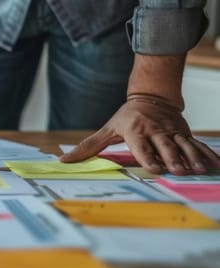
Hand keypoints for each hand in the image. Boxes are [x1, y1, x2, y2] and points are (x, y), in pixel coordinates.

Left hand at [60, 100, 219, 174]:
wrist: (152, 96)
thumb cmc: (127, 117)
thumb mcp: (107, 129)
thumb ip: (87, 147)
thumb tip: (63, 160)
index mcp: (136, 130)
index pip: (142, 145)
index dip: (148, 156)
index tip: (154, 168)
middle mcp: (156, 131)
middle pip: (165, 146)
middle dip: (172, 158)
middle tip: (179, 171)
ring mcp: (173, 132)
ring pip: (184, 145)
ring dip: (193, 158)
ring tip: (199, 170)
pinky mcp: (185, 133)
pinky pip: (197, 144)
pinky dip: (207, 154)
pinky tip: (215, 165)